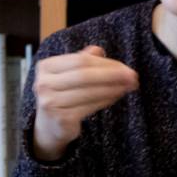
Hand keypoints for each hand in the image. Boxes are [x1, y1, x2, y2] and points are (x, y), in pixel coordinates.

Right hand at [30, 45, 138, 161]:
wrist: (48, 126)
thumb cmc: (62, 95)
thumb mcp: (68, 74)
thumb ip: (81, 61)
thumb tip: (99, 51)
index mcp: (45, 67)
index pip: (79, 61)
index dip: (104, 63)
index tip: (124, 67)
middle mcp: (43, 84)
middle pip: (84, 75)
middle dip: (112, 75)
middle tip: (133, 76)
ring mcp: (50, 103)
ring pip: (89, 92)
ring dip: (113, 88)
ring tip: (128, 86)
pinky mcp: (61, 119)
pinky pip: (90, 107)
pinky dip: (106, 100)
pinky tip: (116, 96)